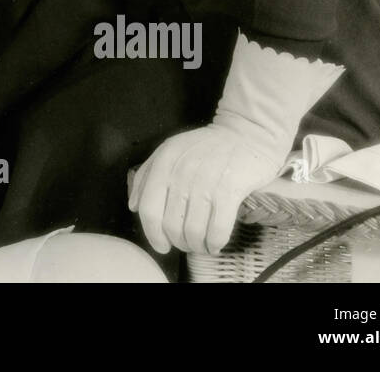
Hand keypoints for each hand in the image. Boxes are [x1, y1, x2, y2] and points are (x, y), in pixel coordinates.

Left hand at [128, 124, 282, 255]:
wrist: (246, 133)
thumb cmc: (205, 146)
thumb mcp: (169, 151)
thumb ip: (146, 176)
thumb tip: (133, 207)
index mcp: (163, 162)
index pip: (148, 210)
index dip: (152, 234)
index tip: (162, 245)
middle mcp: (181, 172)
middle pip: (171, 225)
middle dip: (179, 242)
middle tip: (187, 243)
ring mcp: (206, 181)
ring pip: (193, 231)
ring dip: (197, 246)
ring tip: (202, 244)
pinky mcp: (230, 189)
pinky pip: (217, 230)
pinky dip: (215, 243)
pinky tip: (215, 243)